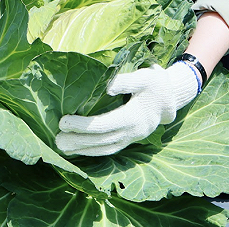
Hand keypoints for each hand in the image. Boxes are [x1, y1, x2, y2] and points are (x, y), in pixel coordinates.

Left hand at [55, 63, 198, 155]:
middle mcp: (133, 132)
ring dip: (83, 150)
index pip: (103, 125)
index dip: (82, 125)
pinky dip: (94, 152)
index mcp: (134, 117)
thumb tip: (107, 86)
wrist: (172, 97)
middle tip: (56, 140)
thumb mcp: (144, 76)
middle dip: (78, 141)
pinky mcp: (130, 139)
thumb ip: (125, 81)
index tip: (63, 122)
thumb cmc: (155, 83)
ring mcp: (132, 138)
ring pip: (105, 149)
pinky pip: (110, 149)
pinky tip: (79, 151)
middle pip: (101, 140)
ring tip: (62, 149)